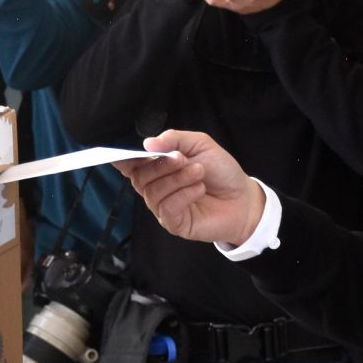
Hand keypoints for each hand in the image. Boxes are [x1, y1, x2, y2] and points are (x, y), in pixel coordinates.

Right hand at [120, 129, 265, 248]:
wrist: (243, 197)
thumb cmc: (221, 171)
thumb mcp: (200, 145)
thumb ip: (174, 139)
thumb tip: (147, 143)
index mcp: (158, 169)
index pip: (132, 166)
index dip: (123, 160)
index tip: (120, 157)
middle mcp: (157, 189)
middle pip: (140, 178)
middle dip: (161, 165)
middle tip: (183, 159)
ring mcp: (164, 208)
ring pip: (154, 193)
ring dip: (177, 179)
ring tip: (199, 172)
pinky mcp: (174, 223)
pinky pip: (167, 208)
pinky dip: (184, 195)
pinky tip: (199, 189)